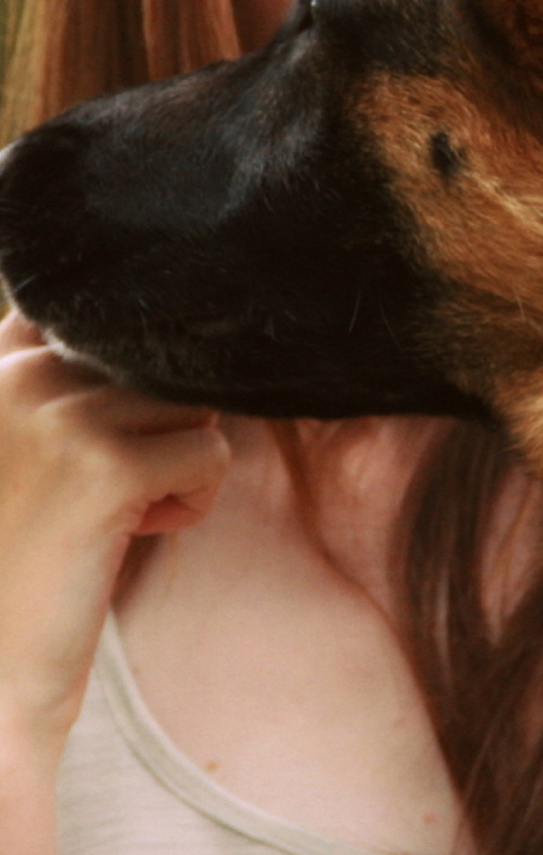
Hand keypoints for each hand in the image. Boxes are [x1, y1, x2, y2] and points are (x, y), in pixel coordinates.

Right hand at [0, 309, 230, 761]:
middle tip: (107, 490)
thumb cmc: (29, 546)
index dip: (134, 369)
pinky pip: (210, 455)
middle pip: (160, 361)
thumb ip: (66, 370)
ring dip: (179, 461)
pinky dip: (195, 501)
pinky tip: (136, 534)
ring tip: (119, 510)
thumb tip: (175, 308)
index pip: (101, 314)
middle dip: (158, 425)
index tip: (111, 440)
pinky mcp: (106, 469)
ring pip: (194, 402)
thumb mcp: (33, 434)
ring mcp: (61, 417)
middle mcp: (21, 376)